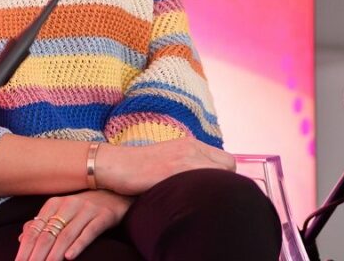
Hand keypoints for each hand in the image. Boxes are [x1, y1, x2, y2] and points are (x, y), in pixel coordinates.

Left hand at [15, 191, 132, 260]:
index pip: (35, 229)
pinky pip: (89, 232)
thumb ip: (42, 223)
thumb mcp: (61, 210)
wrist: (115, 191)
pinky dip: (78, 245)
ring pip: (66, 235)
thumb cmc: (84, 205)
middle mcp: (67, 205)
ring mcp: (86, 210)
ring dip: (54, 254)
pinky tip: (69, 257)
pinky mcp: (103, 216)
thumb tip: (21, 238)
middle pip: (48, 234)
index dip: (25, 248)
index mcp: (53, 204)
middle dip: (36, 255)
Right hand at [97, 137, 235, 196]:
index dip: (224, 176)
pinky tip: (188, 201)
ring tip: (199, 200)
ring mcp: (184, 158)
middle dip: (225, 182)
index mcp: (190, 143)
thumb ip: (187, 165)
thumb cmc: (138, 168)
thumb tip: (205, 183)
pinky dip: (203, 195)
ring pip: (220, 176)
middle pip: (229, 167)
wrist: (114, 165)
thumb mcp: (167, 159)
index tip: (212, 187)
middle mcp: (191, 147)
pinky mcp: (176, 171)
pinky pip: (205, 184)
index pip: (227, 160)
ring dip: (215, 189)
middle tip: (208, 194)